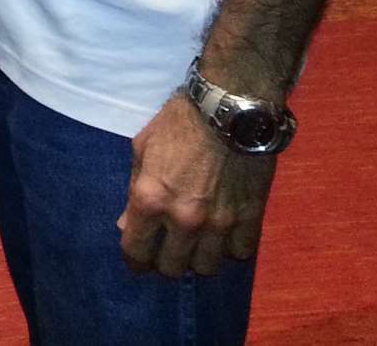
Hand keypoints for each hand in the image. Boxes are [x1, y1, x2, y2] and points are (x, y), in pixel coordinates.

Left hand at [116, 93, 275, 277]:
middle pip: (172, 268)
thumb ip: (134, 190)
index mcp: (150, 199)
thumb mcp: (143, 149)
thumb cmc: (180, 122)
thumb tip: (126, 224)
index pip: (136, 251)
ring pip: (207, 267)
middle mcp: (184, 218)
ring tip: (197, 242)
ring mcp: (220, 222)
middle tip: (167, 248)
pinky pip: (240, 254)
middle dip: (165, 261)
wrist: (230, 109)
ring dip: (198, 258)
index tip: (138, 258)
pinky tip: (224, 234)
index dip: (134, 259)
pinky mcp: (250, 218)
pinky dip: (230, 248)